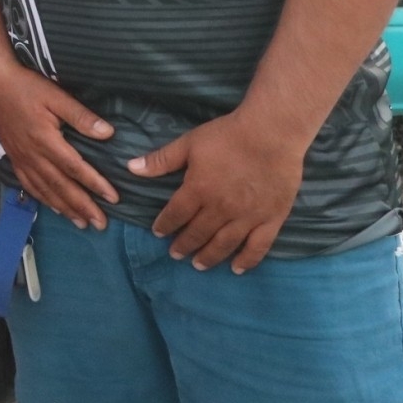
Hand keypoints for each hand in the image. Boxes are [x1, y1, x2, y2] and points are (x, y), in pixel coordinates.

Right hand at [0, 62, 118, 229]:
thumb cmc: (27, 88)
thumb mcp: (56, 96)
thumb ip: (81, 116)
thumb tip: (108, 133)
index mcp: (45, 139)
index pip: (75, 168)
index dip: (95, 184)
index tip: (113, 199)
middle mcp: (33, 155)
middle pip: (61, 186)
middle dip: (82, 206)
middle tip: (101, 224)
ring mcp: (22, 159)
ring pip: (46, 190)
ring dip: (65, 209)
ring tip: (82, 223)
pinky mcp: (15, 159)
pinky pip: (30, 185)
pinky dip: (44, 199)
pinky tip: (55, 207)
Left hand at [129, 110, 303, 272]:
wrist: (271, 133)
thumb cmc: (227, 136)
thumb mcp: (189, 143)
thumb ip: (161, 160)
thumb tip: (131, 168)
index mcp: (198, 190)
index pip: (176, 215)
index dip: (165, 225)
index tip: (158, 233)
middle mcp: (221, 209)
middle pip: (198, 233)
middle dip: (184, 245)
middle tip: (175, 254)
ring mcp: (247, 217)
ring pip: (224, 244)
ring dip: (209, 257)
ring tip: (198, 265)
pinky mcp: (271, 219)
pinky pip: (258, 246)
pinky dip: (247, 260)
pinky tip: (237, 269)